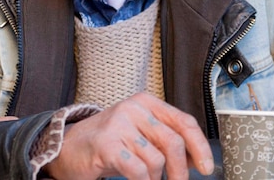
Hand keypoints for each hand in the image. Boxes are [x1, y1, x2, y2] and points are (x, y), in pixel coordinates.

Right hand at [45, 92, 213, 179]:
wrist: (67, 148)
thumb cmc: (108, 143)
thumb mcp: (140, 134)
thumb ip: (165, 140)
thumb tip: (197, 160)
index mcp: (146, 102)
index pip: (184, 122)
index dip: (200, 147)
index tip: (207, 167)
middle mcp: (133, 109)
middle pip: (173, 142)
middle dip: (181, 171)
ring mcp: (119, 125)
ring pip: (156, 160)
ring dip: (156, 178)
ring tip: (146, 179)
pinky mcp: (106, 144)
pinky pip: (138, 170)